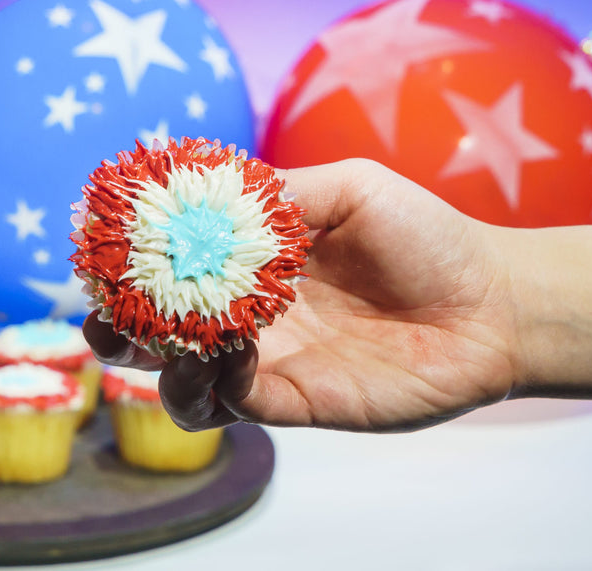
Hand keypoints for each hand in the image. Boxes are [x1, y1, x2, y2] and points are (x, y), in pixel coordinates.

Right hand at [84, 158, 519, 432]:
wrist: (491, 304)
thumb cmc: (427, 235)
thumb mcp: (350, 189)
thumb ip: (280, 194)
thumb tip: (208, 189)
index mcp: (256, 262)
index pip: (175, 266)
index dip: (132, 262)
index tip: (100, 248)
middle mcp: (251, 315)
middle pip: (160, 331)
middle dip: (120, 326)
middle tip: (104, 313)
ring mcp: (270, 361)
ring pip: (183, 379)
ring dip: (159, 363)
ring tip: (165, 339)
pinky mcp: (296, 401)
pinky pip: (233, 402)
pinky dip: (213, 382)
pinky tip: (230, 351)